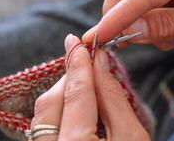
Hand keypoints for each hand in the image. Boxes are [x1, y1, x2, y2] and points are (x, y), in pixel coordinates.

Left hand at [29, 34, 149, 140]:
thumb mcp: (132, 136)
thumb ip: (113, 98)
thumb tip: (100, 62)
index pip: (76, 94)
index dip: (78, 64)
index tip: (76, 41)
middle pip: (50, 102)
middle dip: (68, 79)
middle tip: (84, 64)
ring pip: (42, 115)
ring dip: (62, 95)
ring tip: (84, 87)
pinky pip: (43, 127)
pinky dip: (58, 112)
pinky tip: (75, 109)